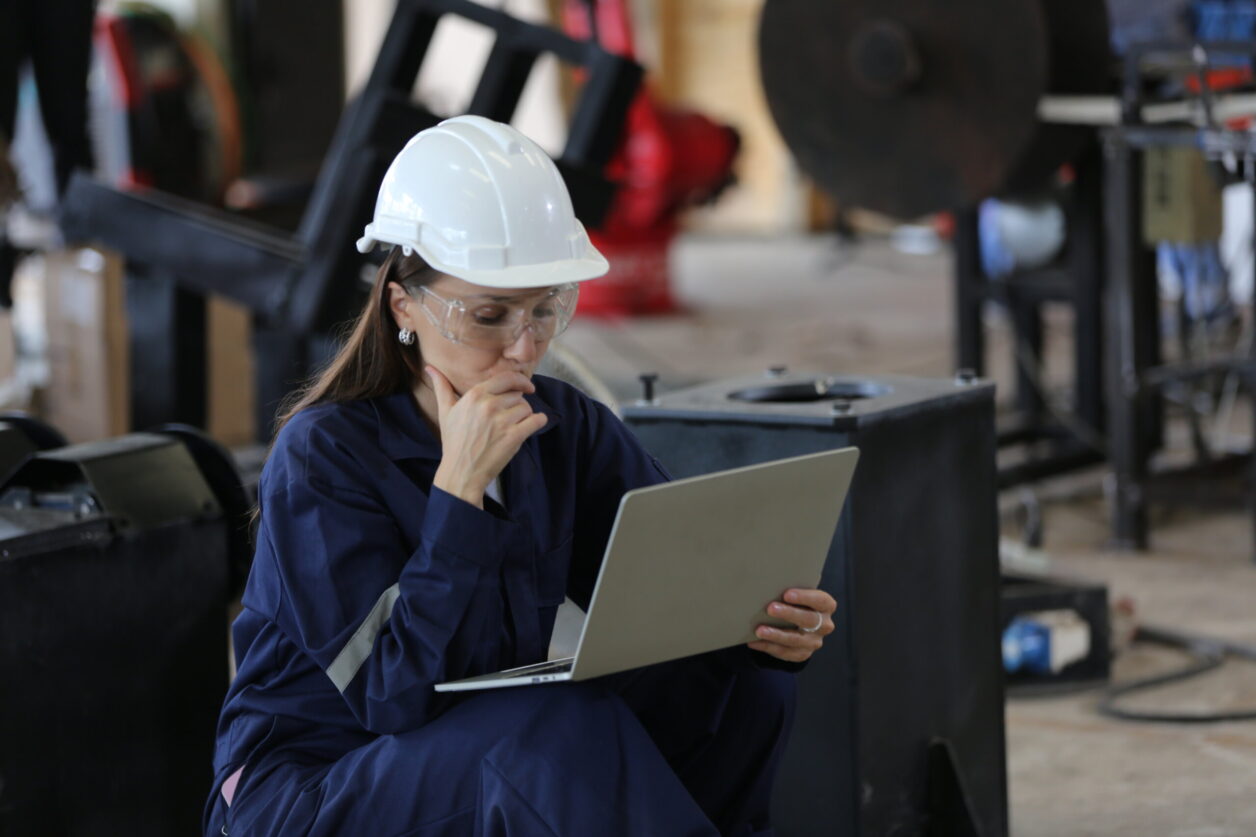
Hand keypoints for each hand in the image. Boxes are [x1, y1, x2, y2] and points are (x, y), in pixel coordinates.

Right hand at [428, 366, 547, 507]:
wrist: (461, 472)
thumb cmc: (453, 441)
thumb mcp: (445, 411)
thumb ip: (442, 387)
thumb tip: (430, 367)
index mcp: (475, 396)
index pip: (506, 378)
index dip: (520, 381)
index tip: (526, 387)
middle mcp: (488, 405)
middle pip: (517, 395)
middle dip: (516, 404)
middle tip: (508, 417)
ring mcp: (502, 421)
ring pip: (527, 408)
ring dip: (525, 416)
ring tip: (513, 426)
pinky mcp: (514, 437)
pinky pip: (536, 420)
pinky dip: (538, 422)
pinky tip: (533, 425)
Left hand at [748, 588, 835, 663]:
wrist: (798, 623)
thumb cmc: (796, 603)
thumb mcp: (798, 595)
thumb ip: (790, 590)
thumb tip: (768, 584)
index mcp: (826, 606)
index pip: (821, 601)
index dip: (805, 597)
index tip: (787, 594)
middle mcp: (824, 625)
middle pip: (809, 620)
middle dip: (789, 614)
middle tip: (770, 608)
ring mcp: (814, 641)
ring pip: (796, 640)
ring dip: (776, 635)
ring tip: (759, 630)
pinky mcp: (802, 654)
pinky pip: (785, 652)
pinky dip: (768, 646)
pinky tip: (754, 642)